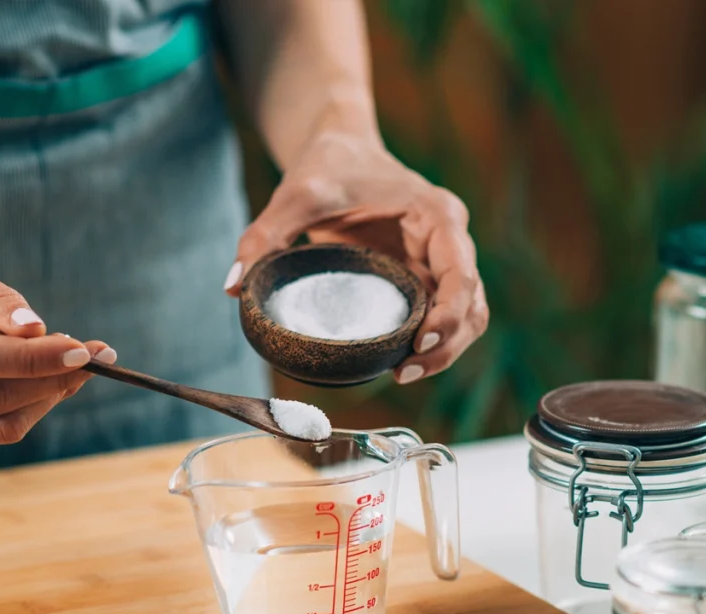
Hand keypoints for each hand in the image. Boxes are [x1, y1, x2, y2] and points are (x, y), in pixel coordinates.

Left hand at [224, 131, 488, 383]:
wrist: (339, 148)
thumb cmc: (328, 164)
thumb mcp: (298, 193)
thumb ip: (266, 233)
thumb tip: (234, 288)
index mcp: (437, 216)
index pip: (462, 273)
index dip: (449, 313)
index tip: (420, 341)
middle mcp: (450, 241)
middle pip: (471, 304)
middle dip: (447, 344)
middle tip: (405, 372)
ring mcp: (439, 263)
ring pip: (466, 317)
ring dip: (446, 351)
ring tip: (403, 374)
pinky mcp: (424, 278)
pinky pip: (442, 318)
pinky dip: (431, 344)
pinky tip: (399, 363)